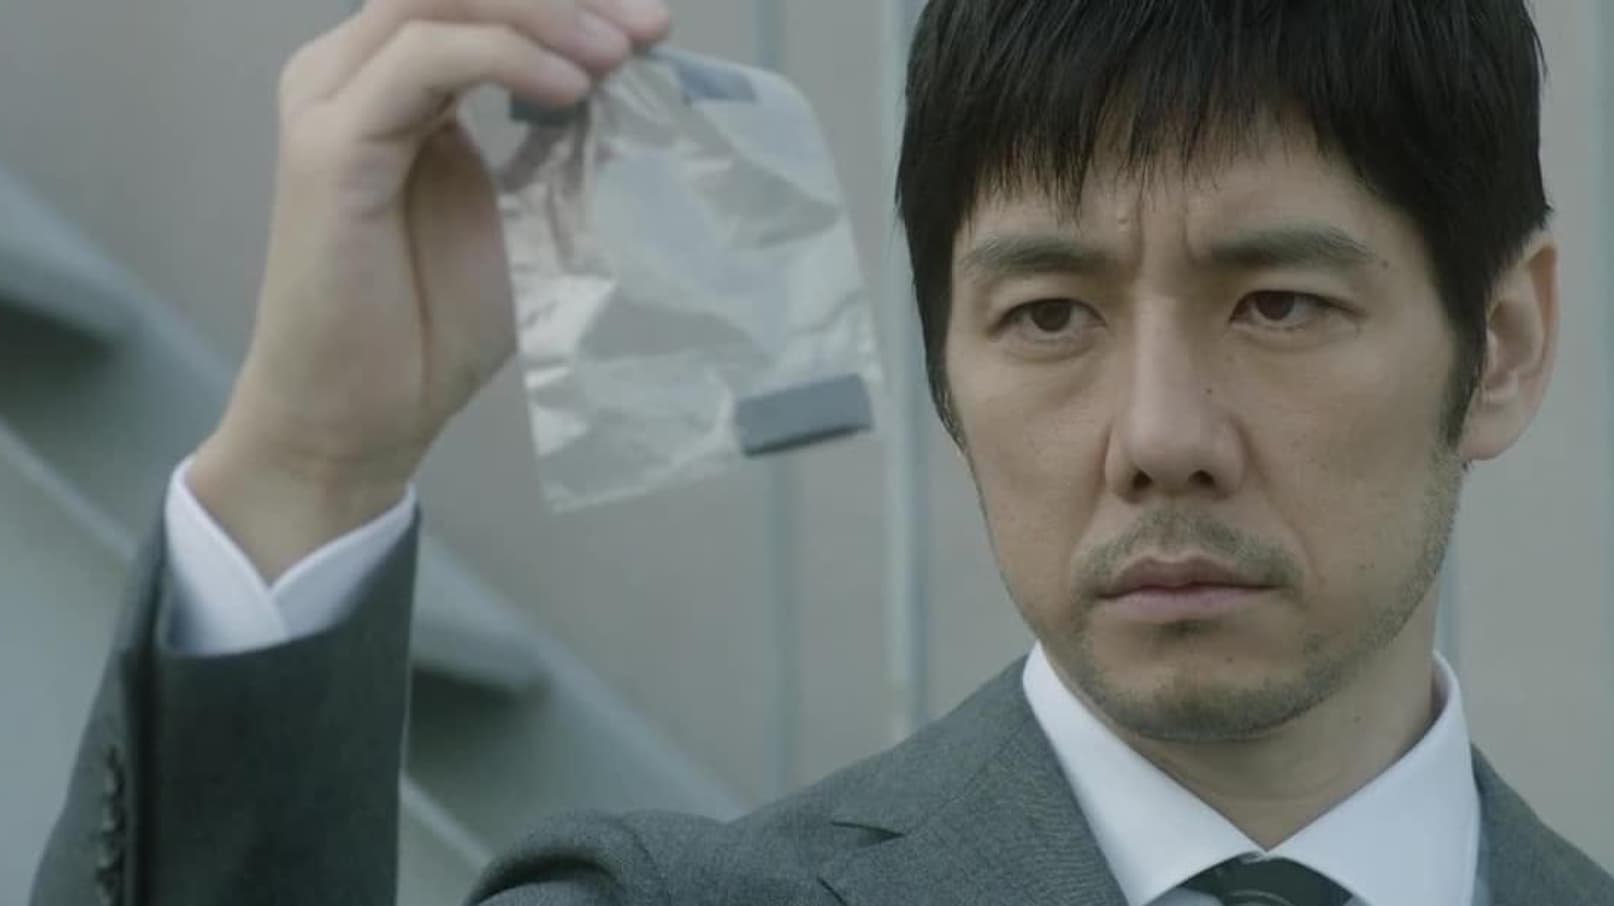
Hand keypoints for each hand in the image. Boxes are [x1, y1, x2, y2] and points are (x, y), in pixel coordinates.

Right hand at [191, 0, 669, 579]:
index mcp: (394, 81)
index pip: (478, 0)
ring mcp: (332, 102)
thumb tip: (633, 91)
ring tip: (618, 59)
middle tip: (648, 30)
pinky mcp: (328, 146)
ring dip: (543, 15)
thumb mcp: (529, 217)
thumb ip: (563, 147)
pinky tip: (570, 92)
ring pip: (441, 2)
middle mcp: (351, 72)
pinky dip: (504, 59)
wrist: (363, 415)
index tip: (654, 28)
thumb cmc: (433, 326)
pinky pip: (424, 61)